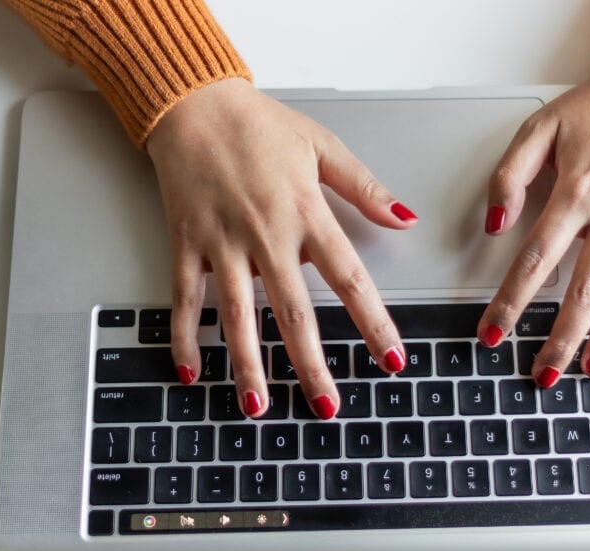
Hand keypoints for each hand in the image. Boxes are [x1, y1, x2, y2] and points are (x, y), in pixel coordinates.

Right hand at [146, 78, 416, 417]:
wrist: (194, 104)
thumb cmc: (259, 125)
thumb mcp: (323, 147)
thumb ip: (365, 189)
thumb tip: (405, 219)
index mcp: (306, 214)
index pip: (349, 280)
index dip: (373, 323)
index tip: (391, 359)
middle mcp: (265, 236)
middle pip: (294, 313)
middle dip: (311, 365)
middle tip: (327, 407)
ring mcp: (222, 244)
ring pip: (237, 316)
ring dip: (247, 365)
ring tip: (258, 407)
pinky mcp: (187, 245)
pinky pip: (184, 300)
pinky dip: (184, 337)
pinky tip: (191, 370)